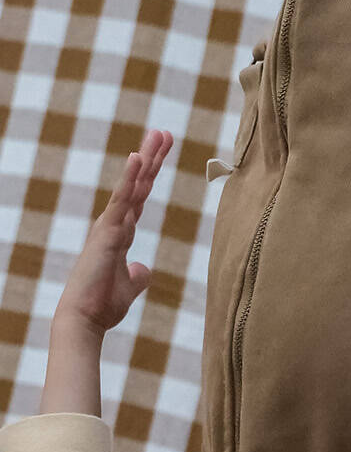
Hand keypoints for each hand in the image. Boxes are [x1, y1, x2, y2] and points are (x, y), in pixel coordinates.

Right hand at [55, 129, 172, 334]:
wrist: (85, 319)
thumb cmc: (103, 304)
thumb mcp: (129, 288)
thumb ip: (137, 276)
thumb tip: (144, 270)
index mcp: (120, 234)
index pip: (140, 198)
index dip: (151, 175)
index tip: (161, 153)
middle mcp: (114, 224)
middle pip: (138, 185)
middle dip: (151, 158)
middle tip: (164, 132)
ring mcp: (110, 226)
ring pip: (131, 186)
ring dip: (145, 160)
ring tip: (158, 135)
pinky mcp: (108, 233)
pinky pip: (121, 201)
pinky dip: (130, 179)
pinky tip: (138, 158)